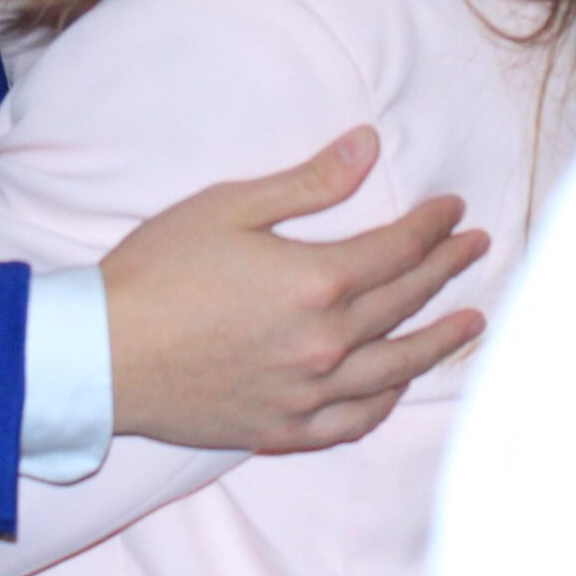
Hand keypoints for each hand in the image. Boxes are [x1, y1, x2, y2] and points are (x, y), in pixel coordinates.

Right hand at [102, 127, 490, 453]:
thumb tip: (370, 145)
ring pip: (394, 368)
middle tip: (475, 248)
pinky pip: (354, 419)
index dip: (432, 226)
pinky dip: (386, 400)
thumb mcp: (230, 206)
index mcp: (316, 282)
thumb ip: (309, 182)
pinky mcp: (282, 429)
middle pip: (404, 302)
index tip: (455, 208)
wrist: (101, 354)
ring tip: (472, 321)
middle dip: (446, 269)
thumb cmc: (157, 270)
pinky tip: (400, 384)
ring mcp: (307, 394)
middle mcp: (325, 344)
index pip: (398, 250)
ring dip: (439, 341)